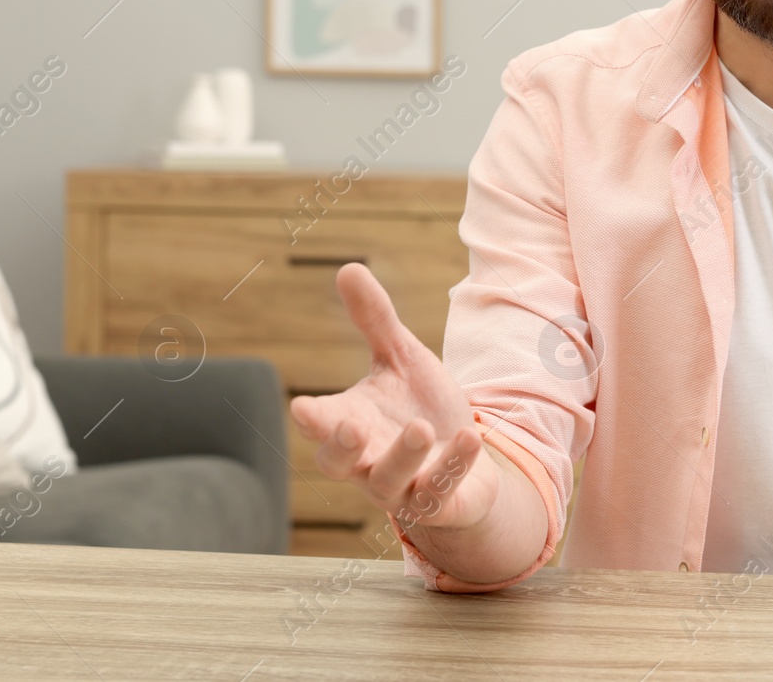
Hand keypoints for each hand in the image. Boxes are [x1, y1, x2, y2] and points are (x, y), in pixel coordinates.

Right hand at [289, 263, 500, 531]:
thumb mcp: (402, 359)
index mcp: (350, 424)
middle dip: (341, 448)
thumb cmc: (421, 407)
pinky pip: (440, 492)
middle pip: (338, 464)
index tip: (302, 406)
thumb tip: (348, 268)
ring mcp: (400, 488)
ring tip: (420, 427)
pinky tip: (470, 437)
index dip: (312, 419)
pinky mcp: (437, 503)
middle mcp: (367, 461)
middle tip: (350, 426)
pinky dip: (453, 466)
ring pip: (389, 483)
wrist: (466, 457)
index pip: (320, 425)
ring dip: (403, 456)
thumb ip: (375, 321)